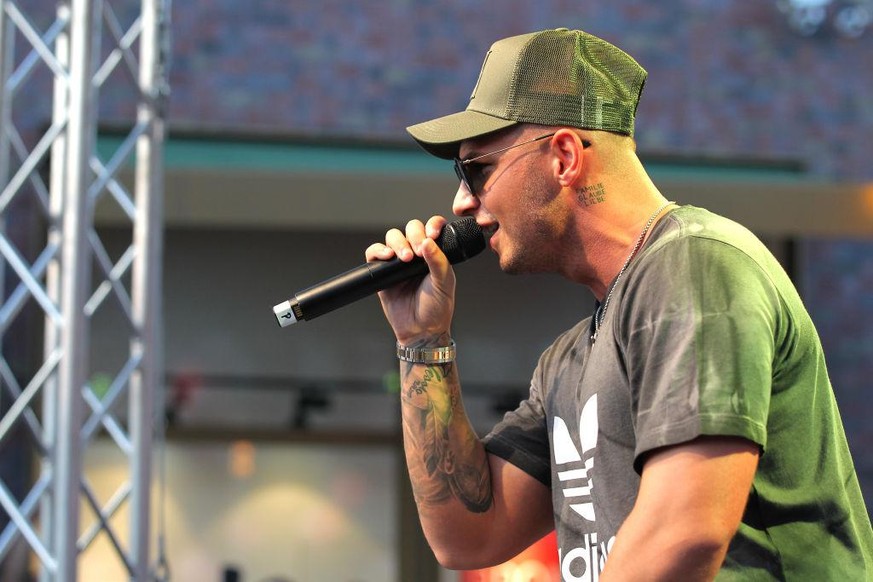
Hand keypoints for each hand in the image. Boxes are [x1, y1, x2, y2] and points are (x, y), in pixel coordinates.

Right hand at [365, 216, 455, 344]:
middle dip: (414, 235)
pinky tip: (387, 257)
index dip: (432, 225)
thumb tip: (428, 242)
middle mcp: (416, 254)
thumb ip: (439, 261)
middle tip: (417, 252)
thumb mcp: (444, 284)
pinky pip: (374, 253)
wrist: (420, 331)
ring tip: (404, 259)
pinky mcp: (382, 272)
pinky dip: (378, 250)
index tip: (433, 235)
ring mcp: (398, 262)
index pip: (432, 228)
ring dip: (398, 243)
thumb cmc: (436, 309)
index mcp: (434, 254)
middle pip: (410, 229)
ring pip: (392, 237)